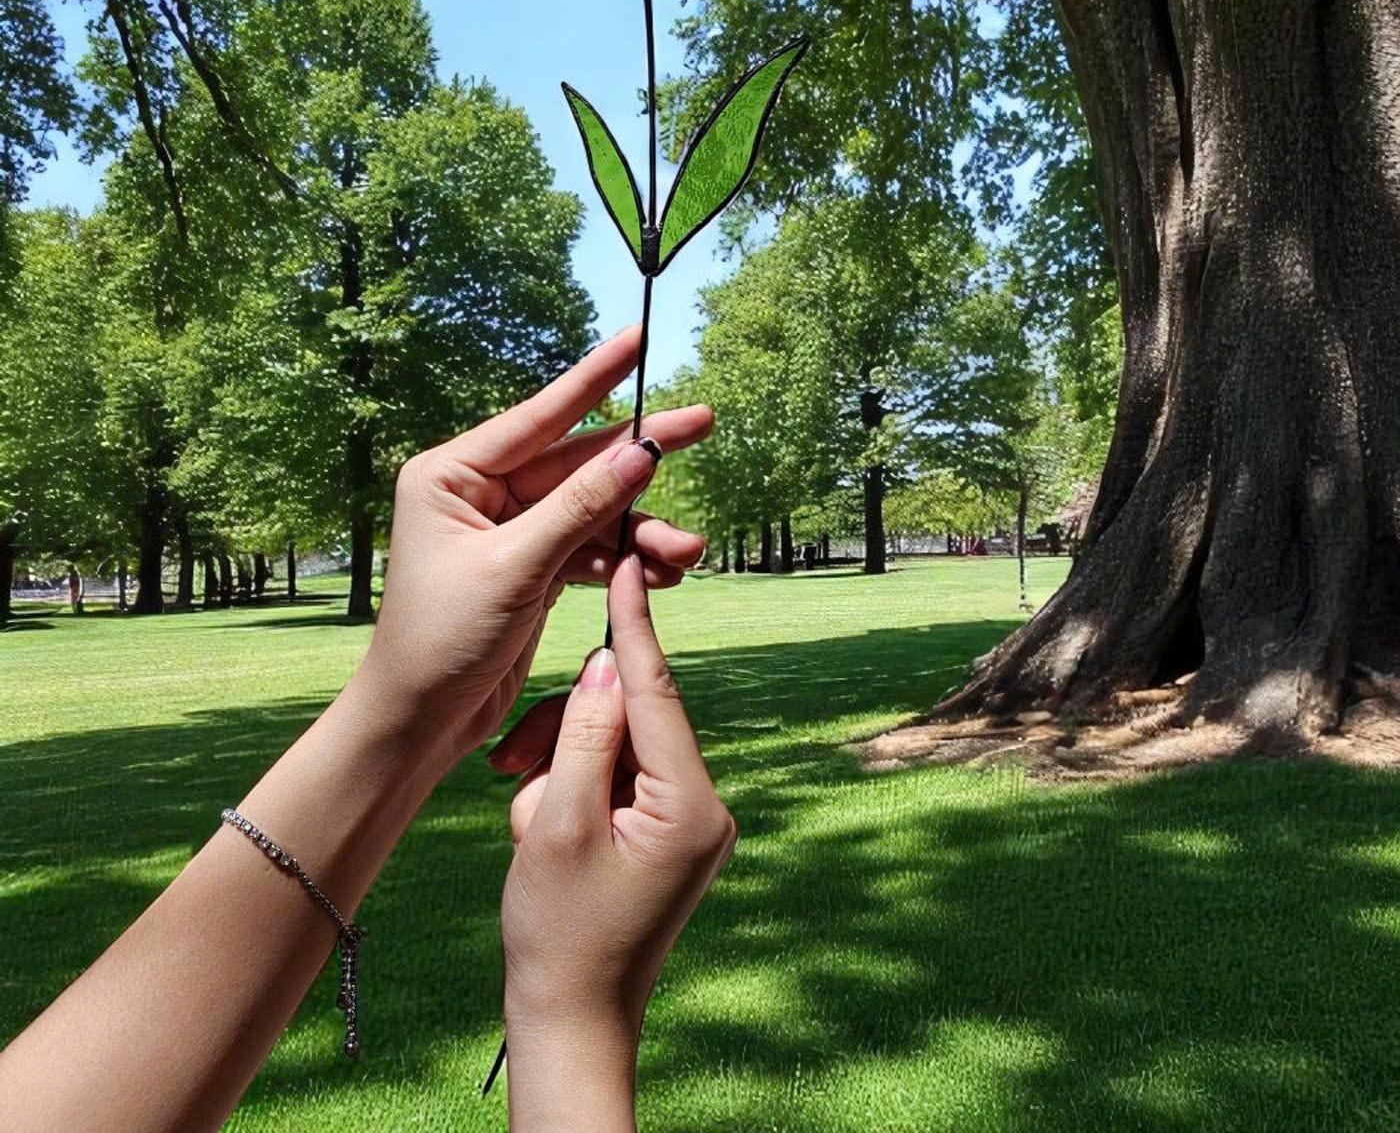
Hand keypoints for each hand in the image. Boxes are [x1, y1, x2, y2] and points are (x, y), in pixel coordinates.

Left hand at [350, 325, 712, 762]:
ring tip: (687, 552)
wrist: (419, 724)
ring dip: (639, 530)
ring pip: (591, 511)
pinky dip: (624, 560)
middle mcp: (478, 492)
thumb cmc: (442, 640)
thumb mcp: (516, 568)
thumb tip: (640, 450)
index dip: (595, 376)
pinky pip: (588, 548)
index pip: (540, 415)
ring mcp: (508, 530)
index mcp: (452, 473)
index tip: (638, 337)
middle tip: (703, 421)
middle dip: (640, 460)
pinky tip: (665, 572)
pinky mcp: (530, 568)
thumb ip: (580, 507)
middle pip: (576, 462)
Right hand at [495, 555, 736, 1047]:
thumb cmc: (557, 931)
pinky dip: (572, 789)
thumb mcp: (555, 823)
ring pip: (615, 748)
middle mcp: (706, 807)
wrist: (570, 1017)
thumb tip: (605, 661)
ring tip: (524, 818)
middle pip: (629, 722)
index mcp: (692, 806)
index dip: (634, 626)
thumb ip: (582, 733)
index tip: (627, 562)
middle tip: (513, 771)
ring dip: (560, 769)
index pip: (658, 693)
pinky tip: (539, 826)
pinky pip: (617, 779)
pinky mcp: (668, 832)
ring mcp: (690, 822)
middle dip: (566, 737)